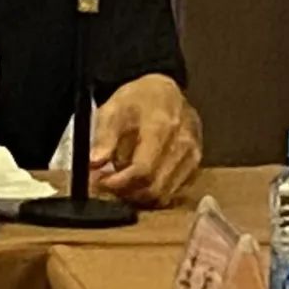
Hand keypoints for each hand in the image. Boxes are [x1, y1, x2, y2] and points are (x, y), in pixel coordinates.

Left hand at [89, 75, 201, 207]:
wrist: (165, 92)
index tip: (99, 182)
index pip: (142, 169)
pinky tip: (137, 181)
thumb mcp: (113, 108)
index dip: (118, 183)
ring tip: (118, 181)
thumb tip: (93, 162)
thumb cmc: (137, 99)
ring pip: (163, 195)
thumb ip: (104, 136)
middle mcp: (182, 144)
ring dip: (137, 195)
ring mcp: (192, 156)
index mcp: (161, 126)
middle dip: (125, 192)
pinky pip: (172, 192)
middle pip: (154, 187)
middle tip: (104, 184)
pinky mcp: (195, 165)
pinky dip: (152, 193)